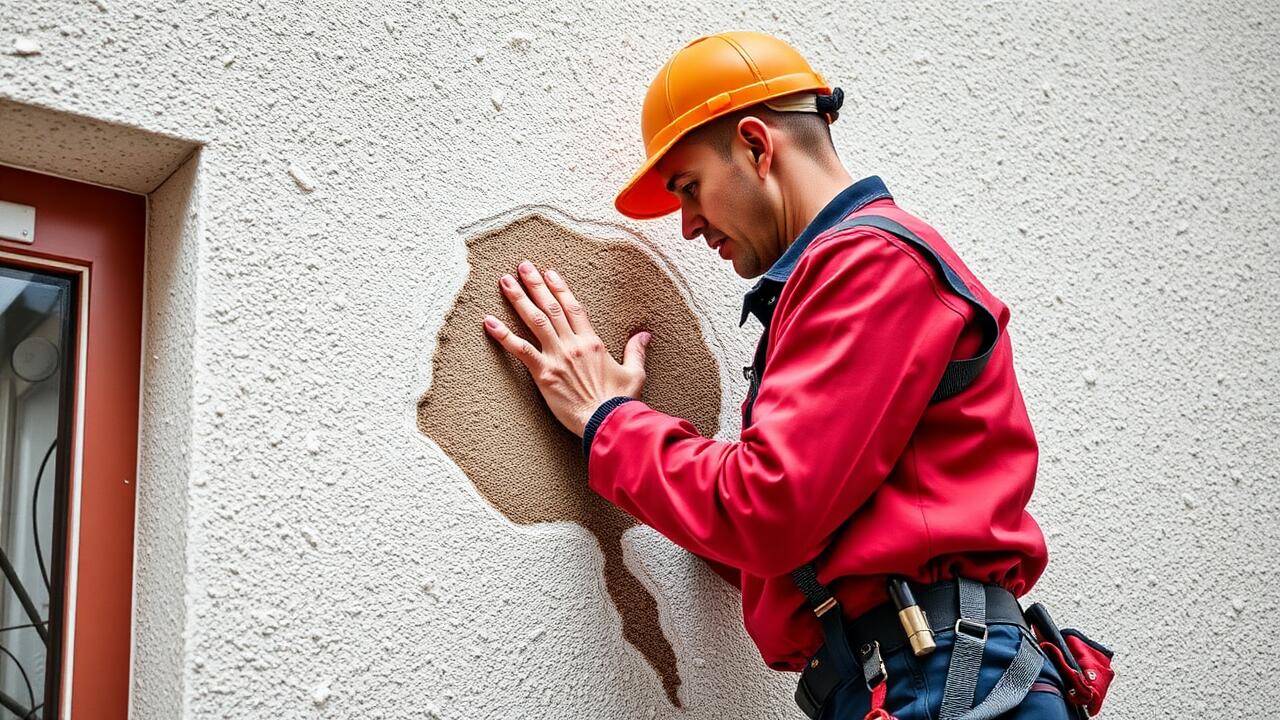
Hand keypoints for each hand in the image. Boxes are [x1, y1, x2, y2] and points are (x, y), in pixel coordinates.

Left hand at [482, 260, 650, 436]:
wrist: (607, 421)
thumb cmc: (620, 401)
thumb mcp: (635, 373)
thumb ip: (636, 351)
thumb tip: (644, 335)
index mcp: (593, 342)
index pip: (574, 308)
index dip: (560, 288)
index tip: (549, 273)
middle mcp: (573, 344)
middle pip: (552, 307)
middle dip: (536, 284)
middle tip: (523, 266)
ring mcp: (557, 357)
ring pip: (536, 320)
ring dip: (519, 299)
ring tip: (505, 282)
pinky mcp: (543, 374)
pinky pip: (520, 350)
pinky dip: (503, 335)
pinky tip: (489, 321)